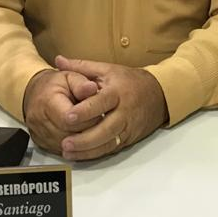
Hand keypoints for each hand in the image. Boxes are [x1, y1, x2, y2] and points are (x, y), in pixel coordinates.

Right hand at [22, 68, 100, 154]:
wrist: (36, 93)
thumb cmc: (54, 85)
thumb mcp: (70, 77)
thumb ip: (82, 84)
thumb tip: (92, 88)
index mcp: (47, 102)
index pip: (68, 119)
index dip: (87, 118)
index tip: (100, 112)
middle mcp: (40, 121)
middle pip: (70, 135)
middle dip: (89, 130)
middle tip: (100, 120)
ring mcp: (40, 135)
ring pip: (68, 147)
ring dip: (85, 141)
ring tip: (94, 128)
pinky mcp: (43, 145)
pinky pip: (63, 152)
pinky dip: (77, 147)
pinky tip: (85, 137)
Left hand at [53, 55, 168, 160]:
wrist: (159, 94)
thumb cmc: (130, 81)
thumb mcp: (107, 69)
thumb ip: (81, 66)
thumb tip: (59, 60)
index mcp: (117, 92)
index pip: (101, 103)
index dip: (85, 111)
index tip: (69, 116)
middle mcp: (124, 111)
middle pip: (106, 129)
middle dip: (85, 139)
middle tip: (65, 143)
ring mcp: (128, 127)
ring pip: (109, 142)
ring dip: (88, 150)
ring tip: (69, 152)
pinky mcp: (129, 138)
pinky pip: (112, 148)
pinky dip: (96, 154)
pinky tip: (80, 156)